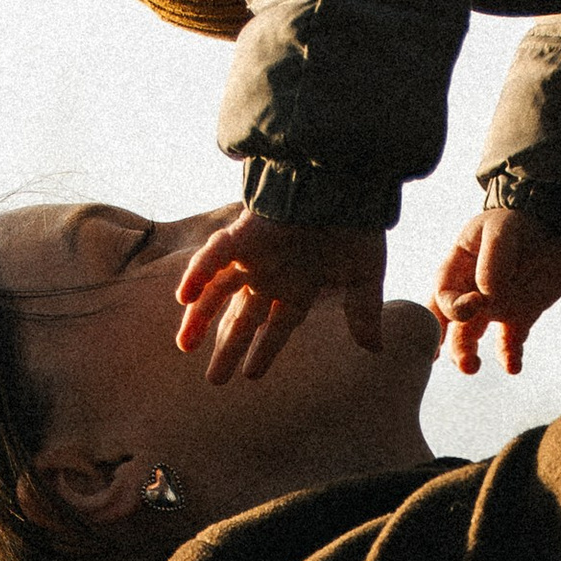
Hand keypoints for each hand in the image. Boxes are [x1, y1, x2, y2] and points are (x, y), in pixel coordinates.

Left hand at [174, 211, 385, 383]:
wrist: (346, 180)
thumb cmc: (357, 224)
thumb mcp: (365, 275)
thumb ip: (364, 312)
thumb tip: (376, 349)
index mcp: (298, 286)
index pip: (276, 326)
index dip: (263, 351)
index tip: (250, 376)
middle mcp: (271, 275)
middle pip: (242, 317)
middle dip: (228, 347)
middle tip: (215, 380)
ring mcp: (254, 256)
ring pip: (218, 292)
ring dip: (201, 318)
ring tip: (185, 346)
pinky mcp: (243, 234)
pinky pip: (214, 256)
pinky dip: (198, 274)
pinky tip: (184, 298)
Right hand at [434, 204, 560, 374]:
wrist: (556, 228)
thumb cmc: (519, 223)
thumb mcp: (503, 230)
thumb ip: (493, 259)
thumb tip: (486, 294)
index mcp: (457, 268)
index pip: (443, 295)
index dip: (453, 306)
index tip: (479, 302)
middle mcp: (469, 291)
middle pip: (449, 323)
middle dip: (449, 343)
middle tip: (461, 358)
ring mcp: (493, 307)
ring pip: (470, 338)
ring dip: (467, 355)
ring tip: (473, 367)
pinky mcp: (519, 318)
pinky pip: (509, 344)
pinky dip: (509, 358)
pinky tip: (513, 368)